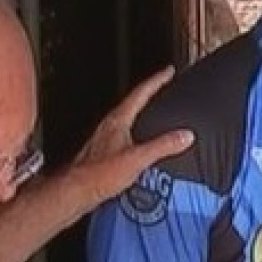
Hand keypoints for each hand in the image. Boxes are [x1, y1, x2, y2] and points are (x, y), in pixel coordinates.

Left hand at [68, 66, 192, 208]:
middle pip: (133, 102)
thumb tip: (186, 136)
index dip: (157, 80)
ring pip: (127, 118)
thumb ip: (163, 146)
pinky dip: (136, 131)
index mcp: (118, 120)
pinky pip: (124, 134)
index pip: (141, 93)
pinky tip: (140, 143)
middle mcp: (110, 125)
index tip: (169, 71)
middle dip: (150, 93)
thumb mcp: (137, 159)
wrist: (76, 190)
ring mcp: (105, 138)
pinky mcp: (103, 152)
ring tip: (155, 112)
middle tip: (163, 87)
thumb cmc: (99, 174)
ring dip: (141, 112)